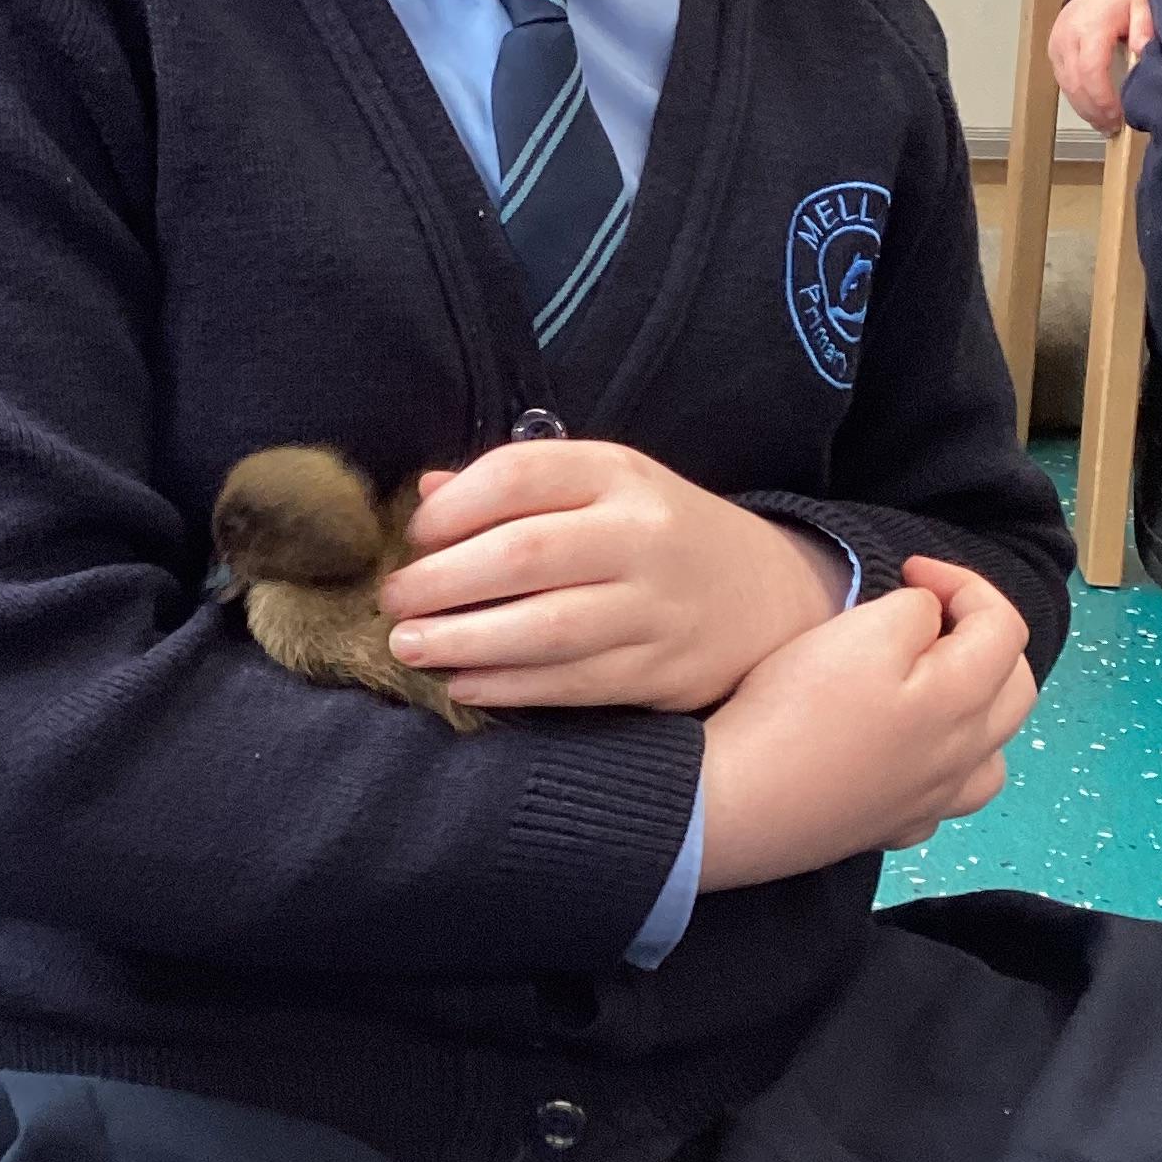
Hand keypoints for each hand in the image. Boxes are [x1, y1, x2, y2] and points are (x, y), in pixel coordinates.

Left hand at [379, 441, 847, 713]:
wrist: (769, 596)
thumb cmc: (659, 534)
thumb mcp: (603, 486)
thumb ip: (519, 486)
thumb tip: (425, 495)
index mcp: (619, 474)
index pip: (521, 474)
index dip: (453, 508)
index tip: (414, 537)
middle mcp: (642, 535)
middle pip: (525, 554)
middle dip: (442, 581)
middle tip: (391, 601)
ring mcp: (656, 607)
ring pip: (547, 629)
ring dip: (464, 641)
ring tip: (409, 646)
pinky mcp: (661, 671)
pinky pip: (572, 684)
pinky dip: (509, 688)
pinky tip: (464, 684)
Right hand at [696, 556, 1036, 887]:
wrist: (737, 805)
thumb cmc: (800, 709)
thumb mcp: (860, 629)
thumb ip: (915, 611)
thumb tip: (931, 619)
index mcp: (964, 699)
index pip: (1004, 625)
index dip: (963, 582)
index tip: (909, 569)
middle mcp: (965, 757)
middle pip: (1015, 688)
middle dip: (983, 637)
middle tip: (926, 615)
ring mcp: (932, 803)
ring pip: (993, 753)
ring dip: (978, 708)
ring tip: (930, 686)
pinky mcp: (893, 832)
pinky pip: (945, 798)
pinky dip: (941, 766)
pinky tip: (902, 756)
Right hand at [1048, 0, 1154, 137]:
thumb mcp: (1141, 4)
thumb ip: (1144, 27)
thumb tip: (1143, 51)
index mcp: (1090, 27)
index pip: (1090, 69)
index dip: (1102, 97)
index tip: (1118, 115)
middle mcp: (1068, 38)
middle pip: (1075, 83)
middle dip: (1094, 110)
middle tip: (1113, 127)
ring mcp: (1057, 46)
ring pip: (1066, 86)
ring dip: (1085, 109)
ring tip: (1105, 125)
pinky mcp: (1053, 53)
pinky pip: (1063, 82)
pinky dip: (1078, 99)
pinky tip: (1093, 111)